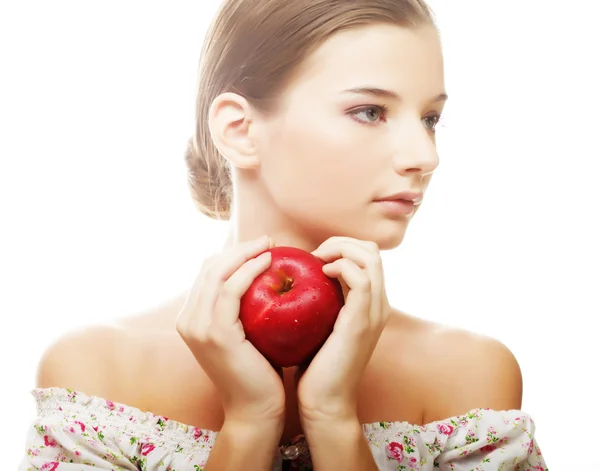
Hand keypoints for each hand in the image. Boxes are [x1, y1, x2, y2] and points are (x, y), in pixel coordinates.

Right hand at [176, 235, 285, 423]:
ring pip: (217, 274)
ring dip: (244, 253)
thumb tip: (264, 275)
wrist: (256, 409)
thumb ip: (243, 306)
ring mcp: (197, 327)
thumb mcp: (246, 331)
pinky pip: (231, 291)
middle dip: (239, 248)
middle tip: (267, 240)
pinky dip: (249, 271)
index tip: (260, 246)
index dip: (232, 254)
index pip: (207, 273)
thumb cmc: (258, 370)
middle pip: (209, 267)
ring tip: (270, 246)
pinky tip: (268, 262)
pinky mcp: (215, 333)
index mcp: (191, 318)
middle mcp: (187, 320)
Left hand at [295, 236, 390, 423]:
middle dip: (341, 242)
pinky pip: (361, 279)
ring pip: (370, 257)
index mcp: (371, 304)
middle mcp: (379, 304)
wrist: (324, 402)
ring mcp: (374, 313)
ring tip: (316, 260)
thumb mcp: (319, 324)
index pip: (367, 257)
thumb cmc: (314, 365)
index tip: (314, 257)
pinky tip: (320, 271)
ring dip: (340, 249)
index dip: (342, 247)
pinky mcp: (362, 321)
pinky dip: (341, 266)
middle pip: (372, 251)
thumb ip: (319, 301)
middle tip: (314, 254)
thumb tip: (295, 278)